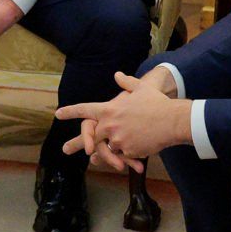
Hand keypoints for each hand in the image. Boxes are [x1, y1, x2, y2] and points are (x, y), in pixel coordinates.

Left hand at [57, 71, 187, 170]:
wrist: (172, 120)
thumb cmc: (157, 103)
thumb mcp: (141, 89)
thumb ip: (127, 83)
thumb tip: (117, 75)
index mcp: (110, 109)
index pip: (85, 110)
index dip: (71, 111)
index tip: (58, 114)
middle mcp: (110, 125)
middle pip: (91, 136)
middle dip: (79, 143)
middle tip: (65, 149)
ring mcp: (118, 139)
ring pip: (108, 148)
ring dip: (109, 151)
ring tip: (109, 154)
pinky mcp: (128, 151)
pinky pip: (123, 156)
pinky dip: (126, 156)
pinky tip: (136, 152)